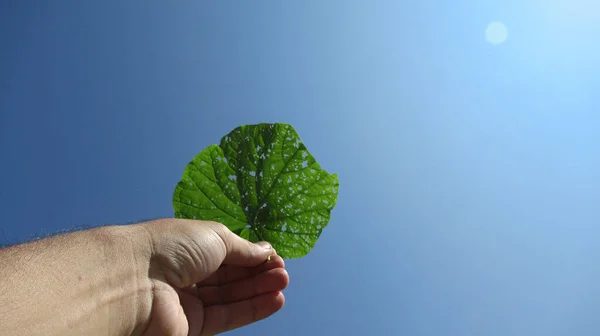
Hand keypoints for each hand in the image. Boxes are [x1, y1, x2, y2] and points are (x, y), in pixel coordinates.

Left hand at [137, 219, 288, 335]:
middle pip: (230, 277)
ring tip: (283, 283)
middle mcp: (188, 275)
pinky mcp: (191, 327)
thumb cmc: (171, 246)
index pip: (227, 253)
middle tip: (284, 271)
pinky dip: (251, 309)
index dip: (251, 255)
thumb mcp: (215, 236)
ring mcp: (188, 302)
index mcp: (189, 247)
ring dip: (259, 291)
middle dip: (258, 273)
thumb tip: (265, 250)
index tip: (275, 255)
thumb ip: (243, 248)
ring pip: (230, 297)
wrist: (134, 280)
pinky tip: (274, 300)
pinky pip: (226, 317)